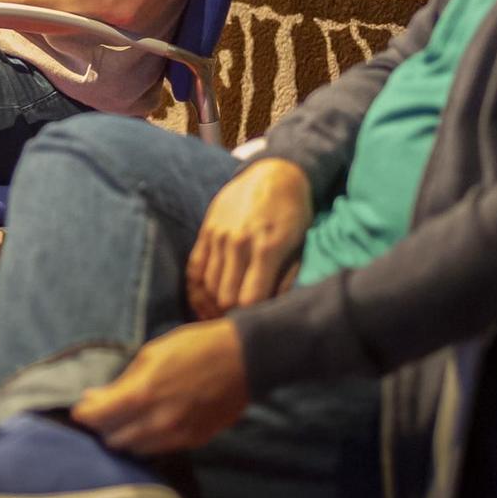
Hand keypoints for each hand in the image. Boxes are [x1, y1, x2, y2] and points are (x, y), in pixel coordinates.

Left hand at [72, 319, 248, 455]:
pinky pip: (159, 450)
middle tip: (103, 412)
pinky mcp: (194, 442)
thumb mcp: (152, 353)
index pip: (98, 417)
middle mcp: (157, 422)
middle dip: (103, 426)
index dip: (84, 414)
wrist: (243, 359)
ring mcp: (177, 436)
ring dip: (124, 436)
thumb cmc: (194, 347)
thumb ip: (124, 380)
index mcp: (142, 395)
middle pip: (113, 439)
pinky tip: (148, 425)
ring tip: (124, 419)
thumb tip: (98, 396)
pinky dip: (147, 441)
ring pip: (136, 449)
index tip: (82, 408)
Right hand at [186, 158, 311, 319]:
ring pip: (207, 285)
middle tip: (240, 324)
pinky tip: (205, 302)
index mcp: (267, 247)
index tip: (256, 324)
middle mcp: (239, 242)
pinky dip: (197, 289)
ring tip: (224, 316)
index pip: (249, 299)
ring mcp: (219, 235)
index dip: (251, 318)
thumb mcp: (302, 244)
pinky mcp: (206, 230)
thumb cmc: (294, 213)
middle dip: (232, 316)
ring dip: (214, 305)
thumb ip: (288, 277)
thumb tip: (273, 308)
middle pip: (225, 297)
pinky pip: (194, 268)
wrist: (274, 173)